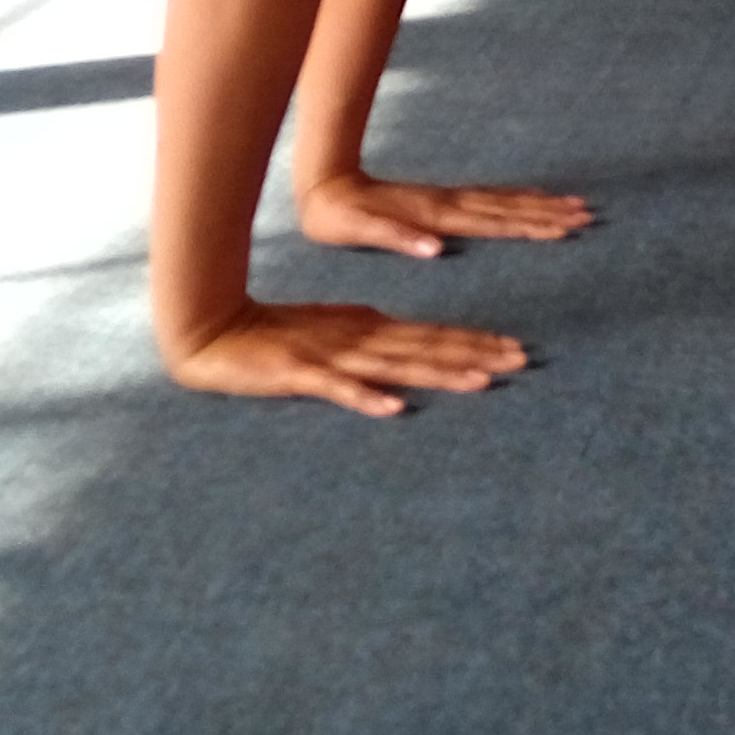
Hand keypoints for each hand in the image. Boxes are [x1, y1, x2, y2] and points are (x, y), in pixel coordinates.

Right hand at [161, 298, 529, 412]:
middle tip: (521, 359)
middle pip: (426, 348)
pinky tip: (394, 408)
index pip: (431, 336)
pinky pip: (339, 388)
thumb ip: (373, 342)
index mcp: (368, 326)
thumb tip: (412, 355)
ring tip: (480, 381)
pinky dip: (366, 396)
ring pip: (396, 365)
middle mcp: (359, 338)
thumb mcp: (334, 333)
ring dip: (438, 373)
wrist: (213, 332)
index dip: (474, 343)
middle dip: (475, 354)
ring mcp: (332, 355)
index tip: (516, 349)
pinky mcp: (300, 374)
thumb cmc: (277, 336)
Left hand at [299, 171, 596, 257]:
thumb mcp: (358, 230)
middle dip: (546, 211)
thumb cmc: (337, 216)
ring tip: (572, 205)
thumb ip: (397, 237)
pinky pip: (486, 201)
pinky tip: (526, 203)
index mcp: (432, 216)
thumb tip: (435, 247)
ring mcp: (443, 200)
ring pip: (500, 201)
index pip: (490, 221)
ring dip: (537, 204)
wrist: (321, 183)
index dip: (528, 224)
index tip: (562, 226)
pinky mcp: (437, 202)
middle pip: (506, 207)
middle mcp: (445, 204)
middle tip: (585, 213)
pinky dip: (512, 201)